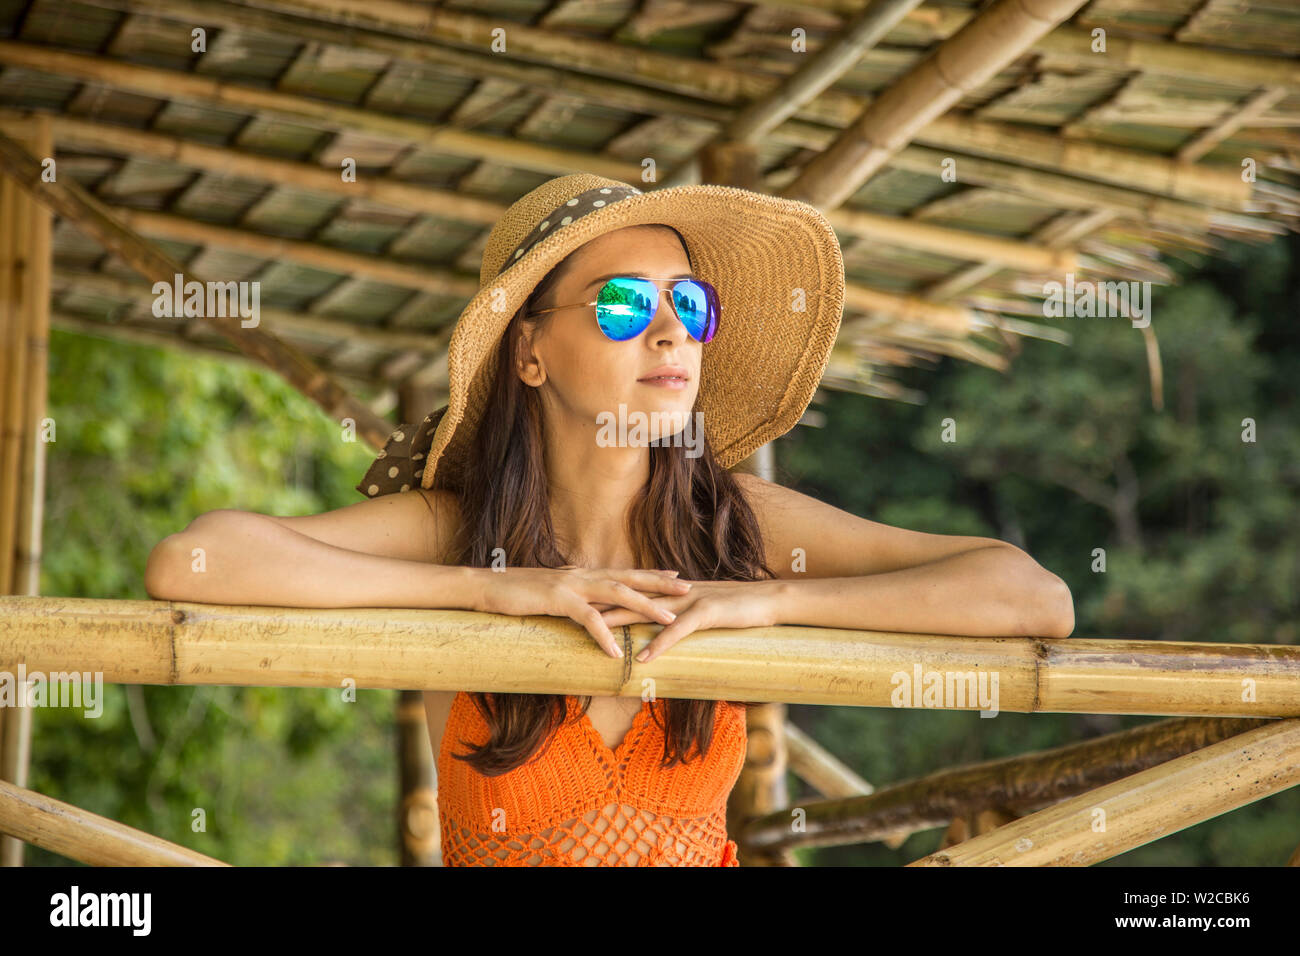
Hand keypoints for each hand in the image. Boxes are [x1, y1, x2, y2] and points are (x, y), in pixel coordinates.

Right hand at [474, 565, 690, 658]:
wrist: (485, 587)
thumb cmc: (516, 593)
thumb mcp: (551, 595)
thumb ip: (572, 599)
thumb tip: (587, 609)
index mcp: (582, 574)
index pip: (624, 572)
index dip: (651, 574)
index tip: (676, 575)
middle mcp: (581, 575)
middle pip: (629, 578)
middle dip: (660, 584)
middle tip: (689, 589)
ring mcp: (570, 585)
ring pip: (616, 594)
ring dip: (644, 607)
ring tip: (668, 619)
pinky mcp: (556, 599)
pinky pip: (586, 617)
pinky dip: (603, 634)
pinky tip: (615, 650)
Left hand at [596, 579, 783, 662]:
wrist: (771, 599)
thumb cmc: (740, 606)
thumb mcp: (705, 607)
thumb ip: (684, 612)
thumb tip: (666, 623)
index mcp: (675, 591)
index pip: (636, 592)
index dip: (609, 596)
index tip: (584, 601)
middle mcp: (677, 593)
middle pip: (633, 598)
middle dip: (604, 604)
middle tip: (576, 610)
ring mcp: (691, 601)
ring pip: (649, 612)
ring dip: (622, 622)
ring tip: (597, 632)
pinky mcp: (707, 613)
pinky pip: (678, 631)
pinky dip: (660, 644)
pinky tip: (644, 657)